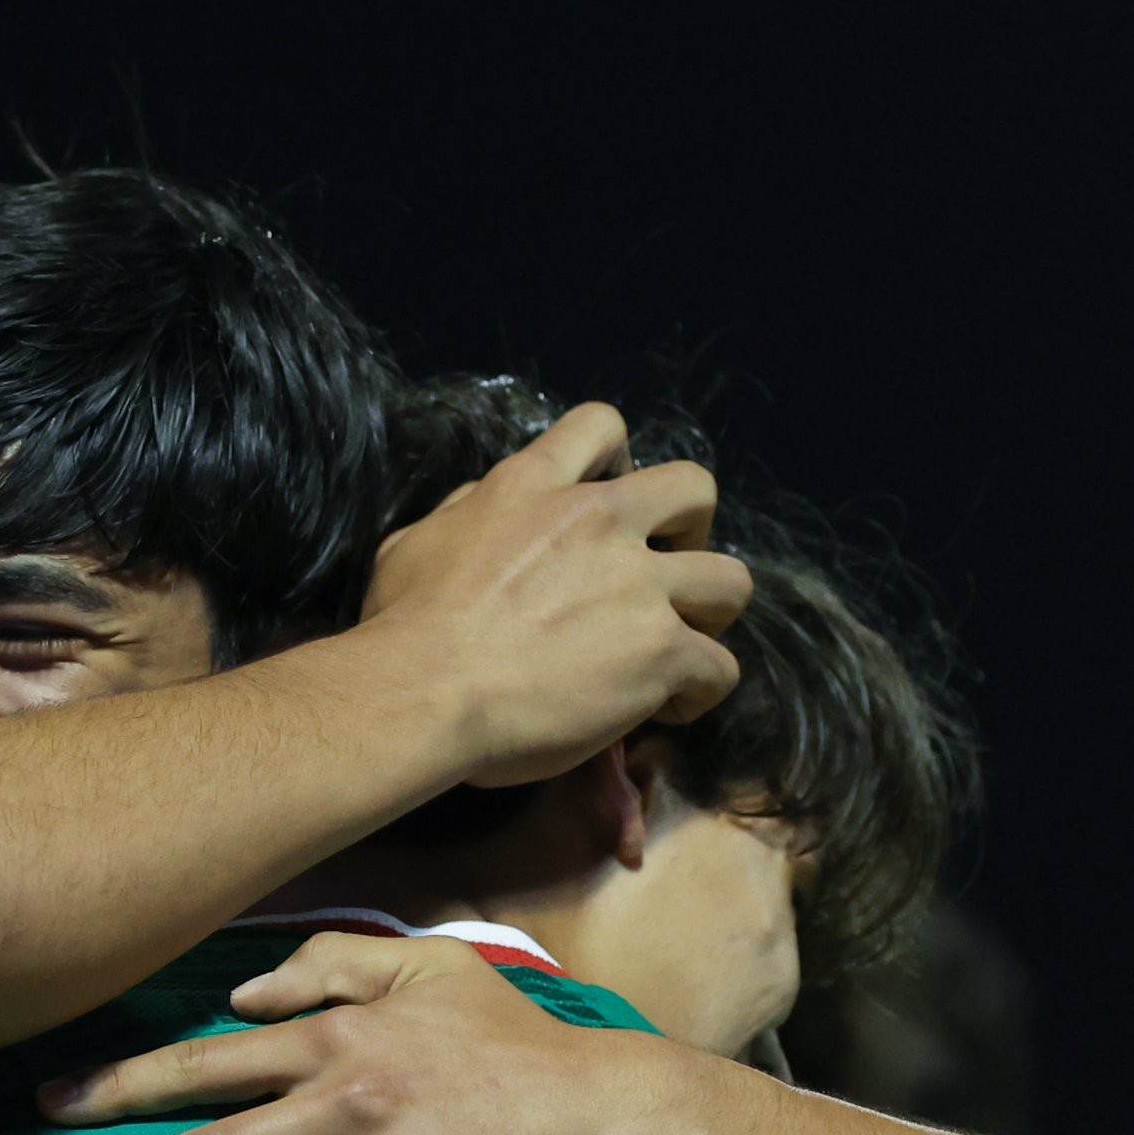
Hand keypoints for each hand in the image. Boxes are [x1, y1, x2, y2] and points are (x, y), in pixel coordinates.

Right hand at [360, 403, 752, 785]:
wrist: (424, 690)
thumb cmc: (401, 625)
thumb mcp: (413, 542)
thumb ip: (462, 514)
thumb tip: (480, 507)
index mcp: (534, 487)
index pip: (599, 426)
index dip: (617, 460)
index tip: (608, 503)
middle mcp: (601, 523)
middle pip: (694, 489)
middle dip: (691, 529)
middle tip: (661, 573)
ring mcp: (641, 587)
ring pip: (732, 581)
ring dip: (710, 614)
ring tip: (679, 646)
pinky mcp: (663, 652)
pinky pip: (720, 668)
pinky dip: (699, 692)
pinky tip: (665, 708)